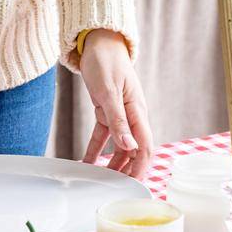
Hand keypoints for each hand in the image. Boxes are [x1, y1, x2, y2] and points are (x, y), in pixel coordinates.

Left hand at [79, 30, 152, 180]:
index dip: (141, 167)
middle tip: (117, 189)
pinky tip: (87, 161)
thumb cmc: (106, 61)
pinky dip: (96, 149)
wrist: (98, 41)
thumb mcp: (109, 91)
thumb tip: (129, 146)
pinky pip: (103, 135)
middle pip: (134, 149)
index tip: (133, 185)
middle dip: (128, 170)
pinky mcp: (106, 110)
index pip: (145, 146)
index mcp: (137, 111)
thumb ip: (118, 119)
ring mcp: (120, 113)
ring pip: (120, 145)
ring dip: (113, 163)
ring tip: (102, 180)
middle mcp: (132, 115)